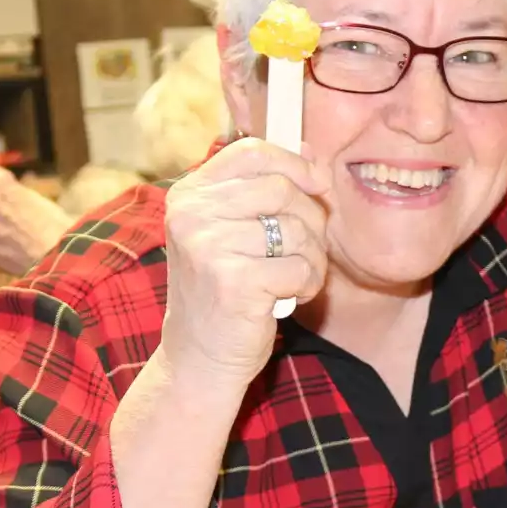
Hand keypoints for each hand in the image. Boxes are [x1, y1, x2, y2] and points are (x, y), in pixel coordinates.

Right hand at [158, 139, 328, 384]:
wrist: (200, 355)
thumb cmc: (225, 290)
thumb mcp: (231, 232)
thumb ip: (261, 191)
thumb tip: (309, 153)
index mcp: (189, 194)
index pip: (252, 152)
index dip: (295, 164)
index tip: (317, 183)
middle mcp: (191, 215)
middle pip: (282, 190)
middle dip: (311, 221)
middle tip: (305, 249)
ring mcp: (208, 247)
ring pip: (297, 230)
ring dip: (311, 259)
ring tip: (293, 278)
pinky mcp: (234, 282)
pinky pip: (300, 267)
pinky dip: (306, 285)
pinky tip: (286, 298)